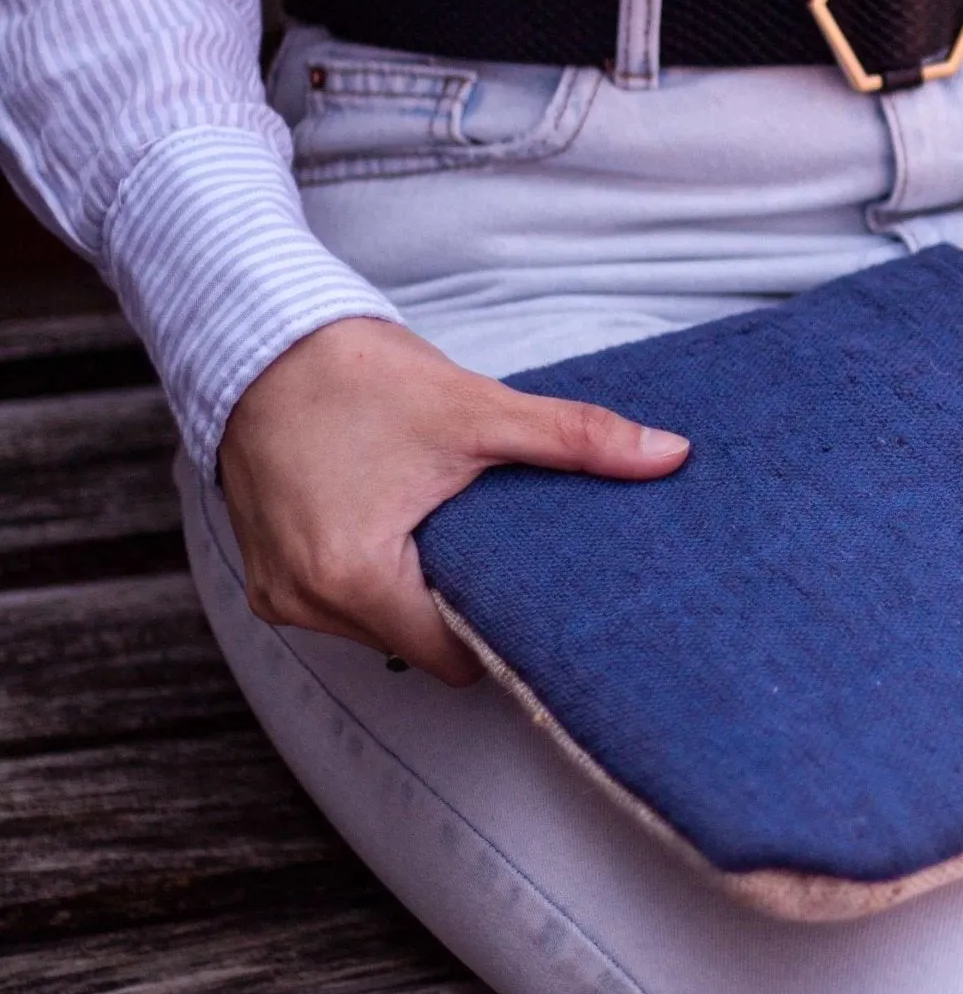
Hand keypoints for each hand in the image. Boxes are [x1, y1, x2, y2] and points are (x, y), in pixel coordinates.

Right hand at [216, 317, 689, 684]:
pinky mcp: (266, 574)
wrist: (260, 338)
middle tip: (502, 549)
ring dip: (416, 587)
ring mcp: (278, 593)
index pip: (455, 655)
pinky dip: (375, 574)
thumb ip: (578, 440)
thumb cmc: (357, 377)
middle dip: (462, 601)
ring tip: (445, 528)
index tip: (538, 593)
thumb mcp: (479, 411)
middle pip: (418, 641)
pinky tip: (399, 524)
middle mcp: (306, 603)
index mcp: (355, 580)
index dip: (502, 626)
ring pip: (380, 623)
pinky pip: (340, 599)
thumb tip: (672, 453)